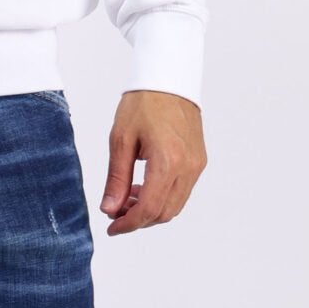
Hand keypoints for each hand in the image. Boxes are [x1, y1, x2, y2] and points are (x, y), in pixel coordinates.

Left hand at [99, 90, 207, 232]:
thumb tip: (109, 209)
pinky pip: (182, 191)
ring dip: (150, 210)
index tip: (111, 228)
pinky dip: (162, 197)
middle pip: (164, 213)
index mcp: (167, 161)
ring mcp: (197, 165)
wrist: (169, 79)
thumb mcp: (120, 139)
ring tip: (126, 197)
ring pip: (175, 206)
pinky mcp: (199, 161)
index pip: (148, 208)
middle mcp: (188, 167)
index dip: (128, 224)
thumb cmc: (143, 103)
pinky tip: (142, 186)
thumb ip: (116, 178)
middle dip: (138, 220)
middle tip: (115, 213)